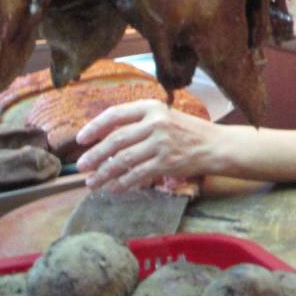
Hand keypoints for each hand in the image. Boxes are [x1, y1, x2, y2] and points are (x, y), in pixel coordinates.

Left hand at [75, 99, 213, 191]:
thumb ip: (138, 123)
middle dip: (95, 155)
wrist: (215, 145)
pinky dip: (122, 183)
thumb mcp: (164, 116)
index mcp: (152, 107)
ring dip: (104, 173)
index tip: (80, 140)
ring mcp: (161, 143)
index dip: (95, 127)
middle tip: (82, 167)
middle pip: (116, 140)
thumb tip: (104, 139)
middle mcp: (156, 122)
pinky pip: (137, 175)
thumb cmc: (187, 131)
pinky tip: (113, 188)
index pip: (115, 114)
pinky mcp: (166, 162)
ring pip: (123, 160)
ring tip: (92, 182)